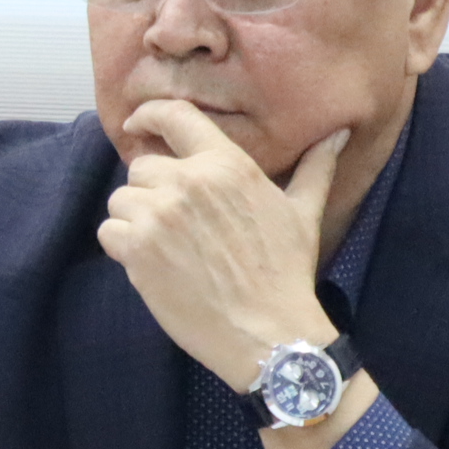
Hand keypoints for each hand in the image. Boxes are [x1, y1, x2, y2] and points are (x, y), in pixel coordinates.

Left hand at [100, 101, 346, 394]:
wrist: (268, 332)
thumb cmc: (286, 273)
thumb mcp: (303, 213)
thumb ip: (315, 168)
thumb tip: (339, 133)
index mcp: (227, 165)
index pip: (175, 115)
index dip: (148, 115)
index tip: (137, 125)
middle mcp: (189, 181)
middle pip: (141, 166)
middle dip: (151, 191)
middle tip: (177, 224)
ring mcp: (160, 214)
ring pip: (121, 199)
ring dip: (134, 220)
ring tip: (168, 247)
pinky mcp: (137, 248)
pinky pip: (108, 231)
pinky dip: (122, 246)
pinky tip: (151, 264)